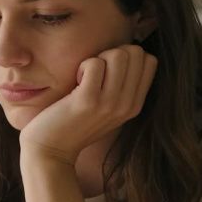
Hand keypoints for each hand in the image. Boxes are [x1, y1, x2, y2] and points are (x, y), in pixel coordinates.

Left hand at [19, 44, 156, 163]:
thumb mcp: (108, 108)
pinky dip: (83, 66)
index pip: (150, 61)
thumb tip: (129, 51)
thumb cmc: (75, 122)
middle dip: (112, 54)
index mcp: (134, 105)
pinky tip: (75, 83)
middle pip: (135, 53)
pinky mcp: (88, 101)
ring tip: (86, 79)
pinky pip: (94, 63)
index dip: (127, 56)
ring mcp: (109, 103)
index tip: (108, 71)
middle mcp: (127, 105)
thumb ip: (123, 86)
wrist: (51, 150)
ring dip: (98, 59)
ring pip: (118, 55)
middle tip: (95, 74)